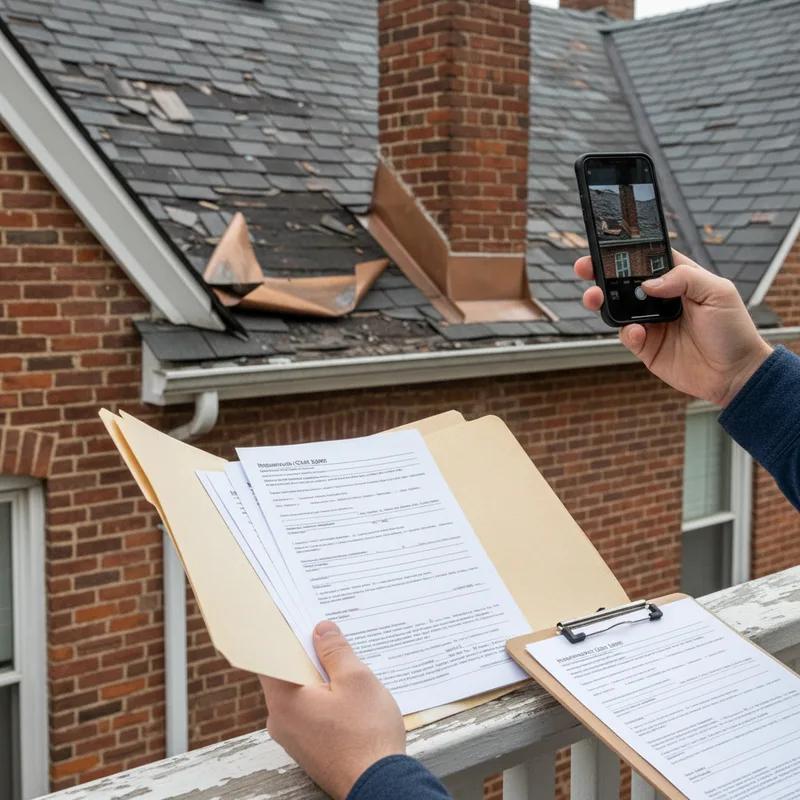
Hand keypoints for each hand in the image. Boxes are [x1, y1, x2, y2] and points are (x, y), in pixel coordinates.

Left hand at [260, 621, 404, 799]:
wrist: (380, 784)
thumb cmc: (367, 735)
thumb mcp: (357, 680)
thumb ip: (336, 651)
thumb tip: (322, 630)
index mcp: (284, 701)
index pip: (269, 658)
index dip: (281, 635)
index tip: (292, 618)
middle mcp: (281, 721)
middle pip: (287, 674)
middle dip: (308, 654)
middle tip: (327, 633)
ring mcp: (295, 737)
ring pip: (301, 694)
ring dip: (320, 677)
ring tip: (345, 661)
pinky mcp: (310, 747)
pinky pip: (311, 712)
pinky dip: (325, 697)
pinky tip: (348, 691)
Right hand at [574, 249, 772, 406]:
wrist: (735, 374)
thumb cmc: (734, 330)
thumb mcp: (718, 292)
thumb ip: (684, 278)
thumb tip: (648, 283)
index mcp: (679, 278)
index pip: (647, 258)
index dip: (626, 251)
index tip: (606, 246)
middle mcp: (662, 299)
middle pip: (624, 281)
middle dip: (601, 273)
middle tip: (584, 268)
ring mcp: (652, 323)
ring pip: (617, 307)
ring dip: (602, 301)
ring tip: (594, 297)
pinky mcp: (646, 347)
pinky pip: (626, 336)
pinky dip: (627, 332)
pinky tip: (639, 333)